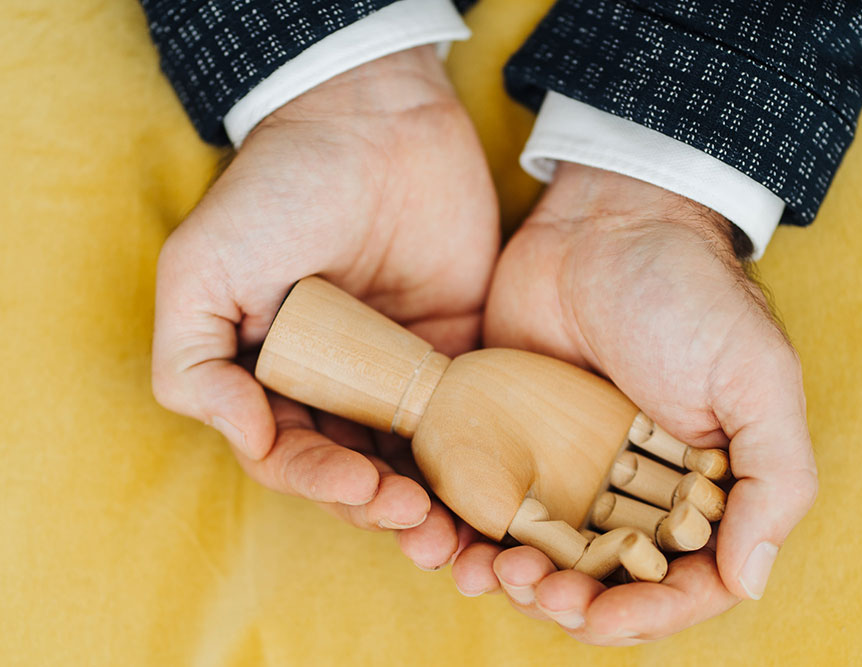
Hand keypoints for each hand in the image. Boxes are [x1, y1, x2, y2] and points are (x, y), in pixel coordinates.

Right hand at [152, 46, 498, 569]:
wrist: (376, 119)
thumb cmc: (281, 188)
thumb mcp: (204, 269)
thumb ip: (194, 362)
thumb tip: (246, 439)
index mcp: (276, 380)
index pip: (296, 456)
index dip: (325, 483)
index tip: (362, 484)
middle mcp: (338, 387)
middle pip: (363, 474)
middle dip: (387, 511)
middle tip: (423, 528)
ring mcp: (402, 374)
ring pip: (419, 464)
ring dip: (438, 511)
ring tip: (461, 538)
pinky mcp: (461, 354)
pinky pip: (475, 420)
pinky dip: (485, 465)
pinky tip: (502, 496)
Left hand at [451, 163, 816, 643]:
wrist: (604, 220)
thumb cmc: (690, 295)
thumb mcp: (756, 380)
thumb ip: (774, 480)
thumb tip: (749, 582)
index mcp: (702, 490)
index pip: (682, 585)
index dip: (646, 616)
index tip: (601, 619)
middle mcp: (637, 491)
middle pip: (605, 586)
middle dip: (571, 605)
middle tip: (536, 589)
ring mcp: (570, 469)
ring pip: (543, 559)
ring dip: (519, 585)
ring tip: (491, 571)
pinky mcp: (513, 440)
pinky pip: (492, 510)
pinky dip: (474, 540)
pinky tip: (454, 544)